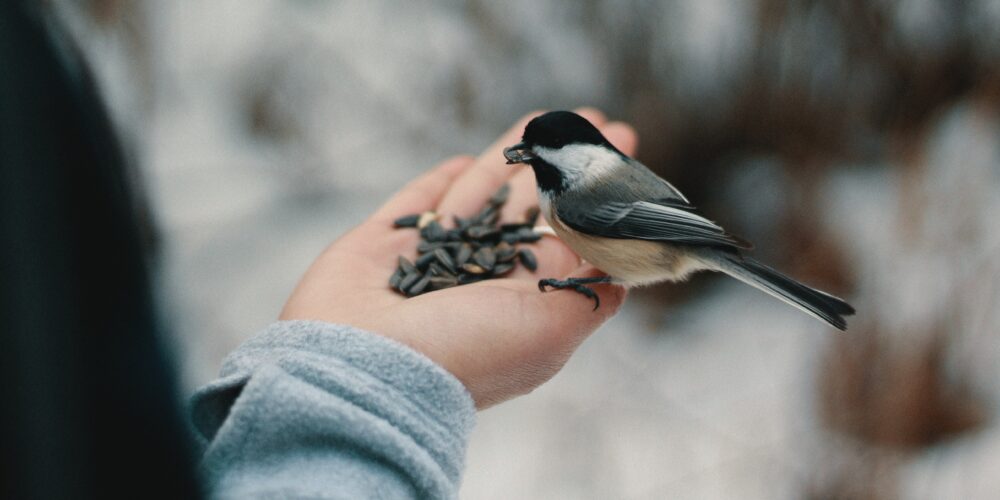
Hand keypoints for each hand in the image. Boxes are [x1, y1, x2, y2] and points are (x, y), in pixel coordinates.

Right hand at [280, 108, 638, 407]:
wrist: (364, 368)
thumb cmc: (464, 351)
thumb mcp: (548, 332)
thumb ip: (587, 298)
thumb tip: (620, 279)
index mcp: (520, 301)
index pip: (567, 237)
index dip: (593, 197)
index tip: (623, 157)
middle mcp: (477, 281)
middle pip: (527, 209)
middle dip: (560, 167)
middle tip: (593, 124)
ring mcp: (427, 262)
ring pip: (475, 196)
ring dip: (508, 158)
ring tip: (540, 119)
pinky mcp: (378, 246)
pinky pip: (414, 206)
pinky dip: (435, 184)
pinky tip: (461, 160)